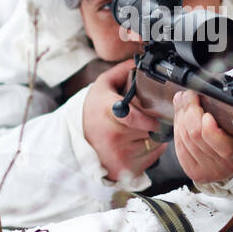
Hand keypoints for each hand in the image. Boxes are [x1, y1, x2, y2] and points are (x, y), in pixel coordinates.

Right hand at [82, 59, 168, 180]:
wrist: (77, 140)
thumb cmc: (93, 111)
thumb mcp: (103, 86)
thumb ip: (122, 71)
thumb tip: (140, 63)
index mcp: (108, 112)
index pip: (134, 117)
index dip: (148, 118)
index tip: (153, 117)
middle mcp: (113, 136)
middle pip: (151, 128)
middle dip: (153, 122)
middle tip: (144, 119)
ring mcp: (120, 155)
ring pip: (155, 142)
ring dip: (152, 136)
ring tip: (136, 132)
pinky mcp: (126, 169)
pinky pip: (153, 156)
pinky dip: (150, 149)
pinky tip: (136, 143)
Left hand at [172, 82, 232, 184]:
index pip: (225, 148)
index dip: (210, 131)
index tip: (206, 114)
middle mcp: (229, 165)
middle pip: (197, 138)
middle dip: (189, 111)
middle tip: (190, 95)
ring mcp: (211, 171)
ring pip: (185, 140)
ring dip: (181, 117)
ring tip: (185, 102)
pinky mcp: (197, 172)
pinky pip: (180, 148)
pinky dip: (178, 129)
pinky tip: (183, 118)